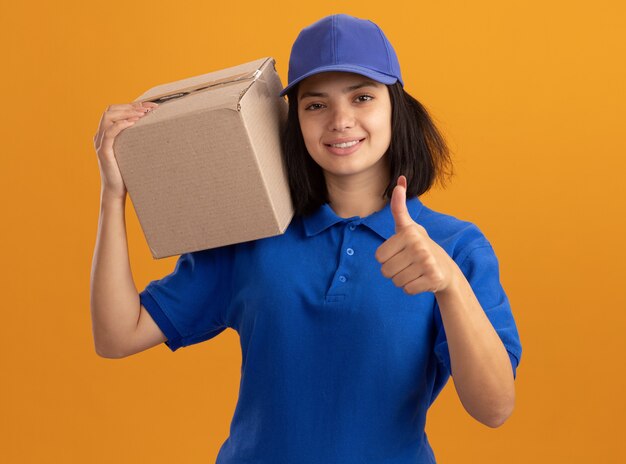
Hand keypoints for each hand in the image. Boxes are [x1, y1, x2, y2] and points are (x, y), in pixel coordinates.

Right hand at [92, 101, 158, 198]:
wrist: (116, 190)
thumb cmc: (126, 172)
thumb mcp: (132, 151)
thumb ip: (136, 140)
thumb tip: (155, 130)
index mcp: (107, 133)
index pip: (117, 111)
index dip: (132, 105)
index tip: (150, 105)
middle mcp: (101, 135)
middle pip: (111, 110)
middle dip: (131, 106)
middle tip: (149, 108)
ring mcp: (100, 142)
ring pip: (108, 117)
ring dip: (127, 112)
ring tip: (143, 113)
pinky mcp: (103, 151)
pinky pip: (110, 133)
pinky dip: (121, 124)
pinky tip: (133, 122)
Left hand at [375, 175, 456, 294]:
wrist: (446, 268)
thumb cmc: (419, 245)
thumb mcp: (408, 226)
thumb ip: (399, 206)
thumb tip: (399, 180)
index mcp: (409, 233)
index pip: (378, 256)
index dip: (387, 257)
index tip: (401, 251)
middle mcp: (419, 246)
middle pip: (385, 271)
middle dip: (394, 270)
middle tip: (408, 264)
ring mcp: (427, 263)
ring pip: (396, 281)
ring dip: (403, 279)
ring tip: (415, 270)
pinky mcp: (433, 279)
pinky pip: (407, 290)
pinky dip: (412, 288)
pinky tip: (422, 279)